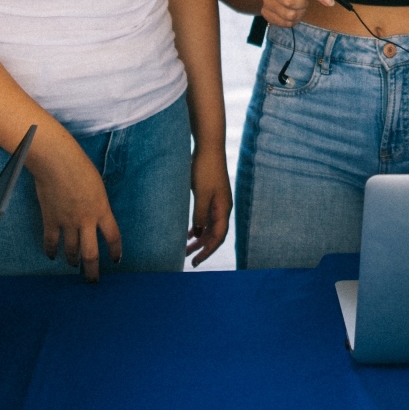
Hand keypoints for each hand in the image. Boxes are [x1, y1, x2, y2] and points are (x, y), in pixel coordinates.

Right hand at [32, 135, 122, 281]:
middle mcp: (86, 221)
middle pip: (91, 254)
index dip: (115, 251)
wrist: (57, 162)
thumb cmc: (80, 167)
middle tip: (93, 281)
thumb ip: (98, 204)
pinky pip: (51, 242)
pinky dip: (51, 251)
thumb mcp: (98, 187)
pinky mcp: (50, 220)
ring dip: (73, 260)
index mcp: (102, 210)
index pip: (113, 237)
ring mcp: (67, 222)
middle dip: (92, 270)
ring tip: (73, 264)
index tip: (115, 260)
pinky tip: (52, 256)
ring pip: (71, 251)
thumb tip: (96, 216)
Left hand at [187, 141, 231, 266]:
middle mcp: (223, 207)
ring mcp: (217, 201)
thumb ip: (200, 215)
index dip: (207, 251)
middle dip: (202, 248)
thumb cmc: (205, 170)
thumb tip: (199, 234)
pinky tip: (188, 232)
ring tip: (185, 248)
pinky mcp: (210, 195)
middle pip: (214, 234)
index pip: (218, 237)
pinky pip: (205, 217)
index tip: (196, 262)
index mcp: (223, 209)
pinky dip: (198, 226)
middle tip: (188, 259)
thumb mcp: (201, 195)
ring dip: (198, 238)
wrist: (209, 147)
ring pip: (209, 226)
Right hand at [259, 0, 332, 27]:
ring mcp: (267, 0)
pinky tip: (292, 10)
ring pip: (289, 15)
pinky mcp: (266, 12)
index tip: (329, 1)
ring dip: (300, 12)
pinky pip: (285, 23)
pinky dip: (294, 20)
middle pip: (289, 1)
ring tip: (298, 4)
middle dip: (303, 3)